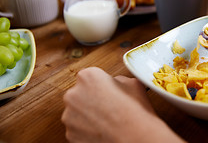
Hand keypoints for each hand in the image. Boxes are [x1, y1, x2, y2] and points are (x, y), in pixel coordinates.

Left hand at [62, 67, 183, 142]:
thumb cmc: (134, 110)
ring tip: (107, 120)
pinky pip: (77, 129)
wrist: (133, 136)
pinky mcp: (70, 134)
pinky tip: (102, 129)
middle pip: (80, 93)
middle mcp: (73, 94)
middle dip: (92, 99)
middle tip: (109, 106)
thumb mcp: (132, 83)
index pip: (89, 76)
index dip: (101, 84)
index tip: (109, 91)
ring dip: (88, 115)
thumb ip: (118, 79)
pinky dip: (87, 130)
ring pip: (77, 112)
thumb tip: (116, 83)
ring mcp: (69, 116)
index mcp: (88, 77)